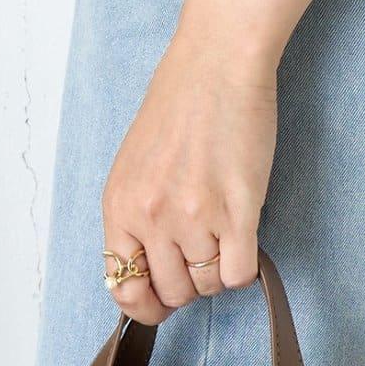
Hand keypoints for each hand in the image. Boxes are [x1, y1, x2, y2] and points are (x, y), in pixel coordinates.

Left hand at [100, 0, 323, 323]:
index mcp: (119, 206)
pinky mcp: (237, 210)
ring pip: (209, 284)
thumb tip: (147, 271)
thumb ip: (135, 217)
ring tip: (224, 227)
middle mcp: (151, 217)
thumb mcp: (134, 165)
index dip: (147, 303)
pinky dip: (245, 264)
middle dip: (188, 281)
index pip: (123, 289)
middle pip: (171, 293)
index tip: (163, 299)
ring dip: (219, 266)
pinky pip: (240, 274)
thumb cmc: (179, 105)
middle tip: (202, 248)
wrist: (216, 63)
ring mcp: (194, 216)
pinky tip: (244, 232)